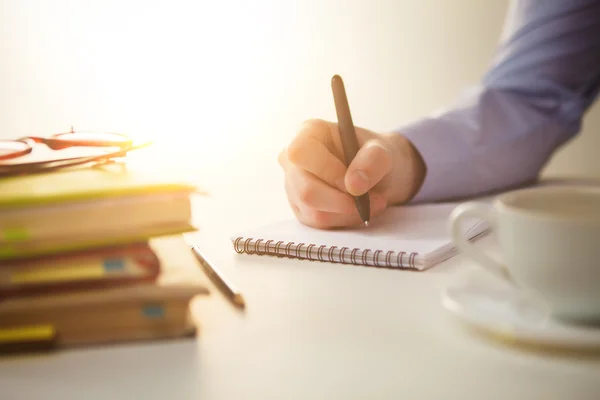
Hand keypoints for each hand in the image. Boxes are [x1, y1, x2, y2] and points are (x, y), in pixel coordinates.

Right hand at [278, 119, 425, 228]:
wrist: (375, 173)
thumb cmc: (373, 156)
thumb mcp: (384, 151)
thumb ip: (374, 160)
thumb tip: (354, 184)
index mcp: (308, 133)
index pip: (300, 153)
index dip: (327, 171)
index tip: (354, 182)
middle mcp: (293, 160)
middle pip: (306, 190)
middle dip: (343, 201)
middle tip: (372, 199)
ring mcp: (293, 186)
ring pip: (314, 211)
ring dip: (349, 213)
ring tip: (373, 202)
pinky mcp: (301, 209)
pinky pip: (320, 223)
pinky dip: (346, 220)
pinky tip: (360, 209)